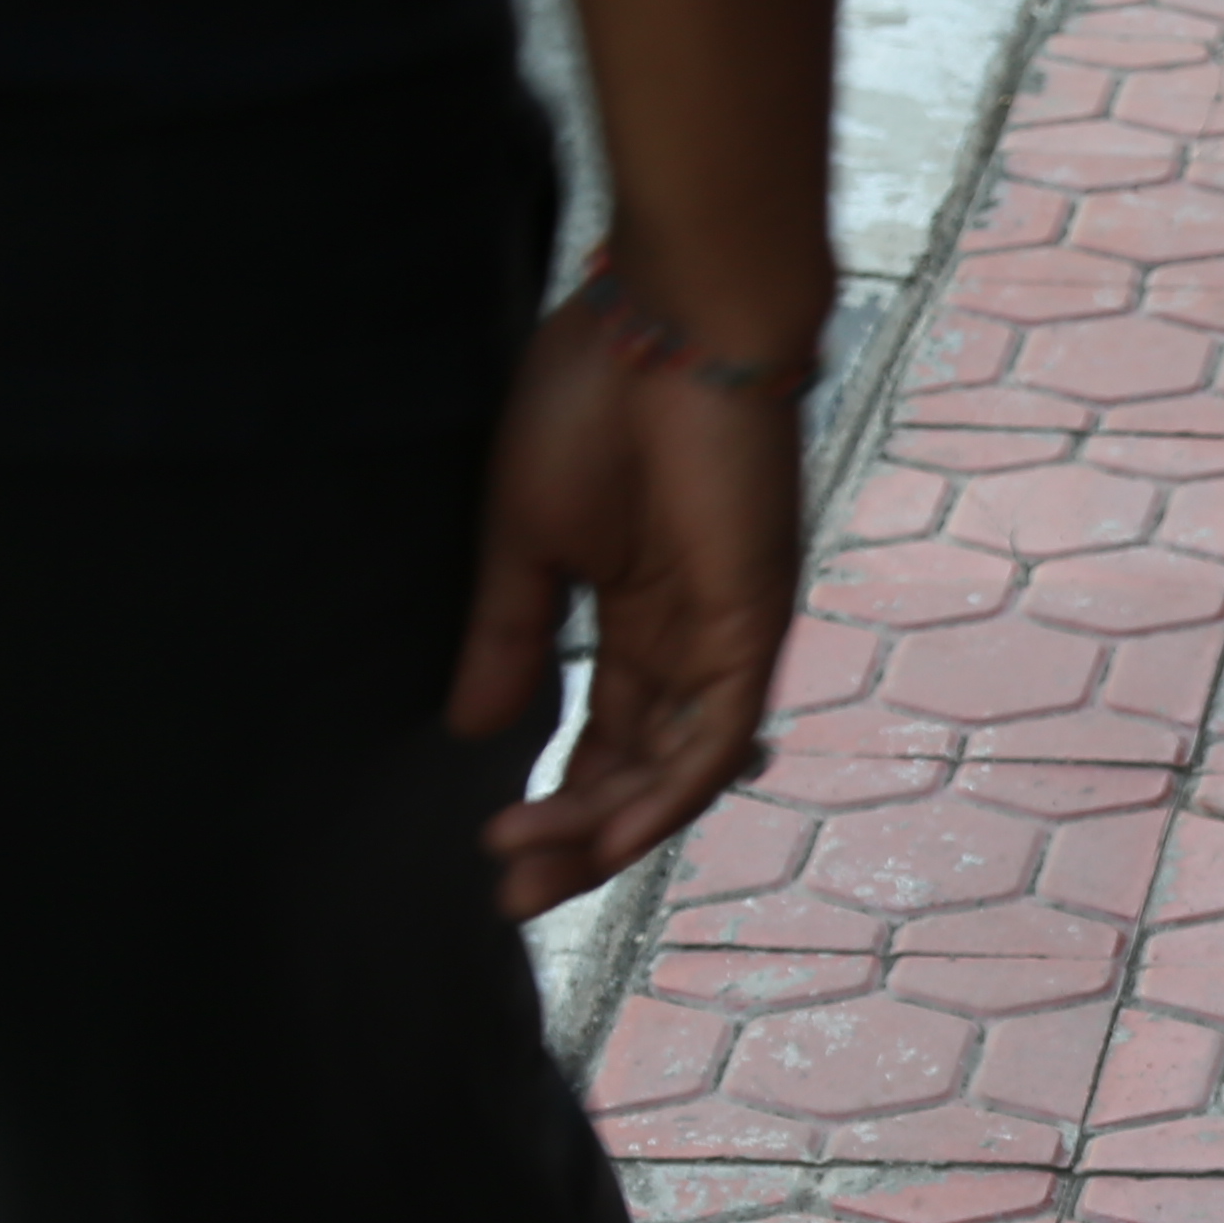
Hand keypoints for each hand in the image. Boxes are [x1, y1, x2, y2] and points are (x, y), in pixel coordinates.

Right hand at [446, 282, 809, 921]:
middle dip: (577, 841)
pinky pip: (717, 731)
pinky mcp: (753, 618)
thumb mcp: (522, 538)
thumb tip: (470, 729)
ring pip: (678, 769)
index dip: (557, 802)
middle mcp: (691, 639)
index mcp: (638, 615)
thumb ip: (506, 636)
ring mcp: (727, 633)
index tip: (490, 855)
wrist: (668, 320)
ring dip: (606, 828)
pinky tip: (611, 834)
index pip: (606, 739)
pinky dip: (668, 789)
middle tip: (510, 902)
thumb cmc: (592, 399)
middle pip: (642, 772)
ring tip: (530, 871)